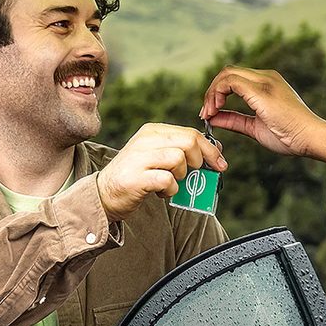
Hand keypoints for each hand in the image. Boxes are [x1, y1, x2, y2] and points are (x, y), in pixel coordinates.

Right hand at [96, 123, 226, 221]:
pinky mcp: (137, 178)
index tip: (220, 164)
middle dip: (201, 160)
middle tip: (196, 173)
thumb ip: (183, 151)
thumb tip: (216, 150)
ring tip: (171, 183)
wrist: (105, 193)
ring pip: (178, 159)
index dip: (210, 149)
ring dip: (182, 176)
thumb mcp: (159, 157)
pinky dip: (171, 190)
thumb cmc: (138, 176)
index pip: (190, 133)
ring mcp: (139, 158)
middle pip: (188, 142)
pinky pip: (167, 180)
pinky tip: (162, 192)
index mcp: (152, 132)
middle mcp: (145, 140)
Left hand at [200, 66, 325, 162]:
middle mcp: (265, 77)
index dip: (217, 94)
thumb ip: (234, 120)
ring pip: (227, 74)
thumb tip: (213, 119)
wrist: (310, 138)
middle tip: (205, 113)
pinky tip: (215, 110)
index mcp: (267, 84)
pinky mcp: (261, 89)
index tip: (210, 113)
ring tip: (209, 113)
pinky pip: (230, 81)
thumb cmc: (290, 136)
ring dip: (212, 92)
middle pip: (228, 73)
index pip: (234, 79)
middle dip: (211, 92)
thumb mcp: (255, 128)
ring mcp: (264, 80)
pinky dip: (218, 93)